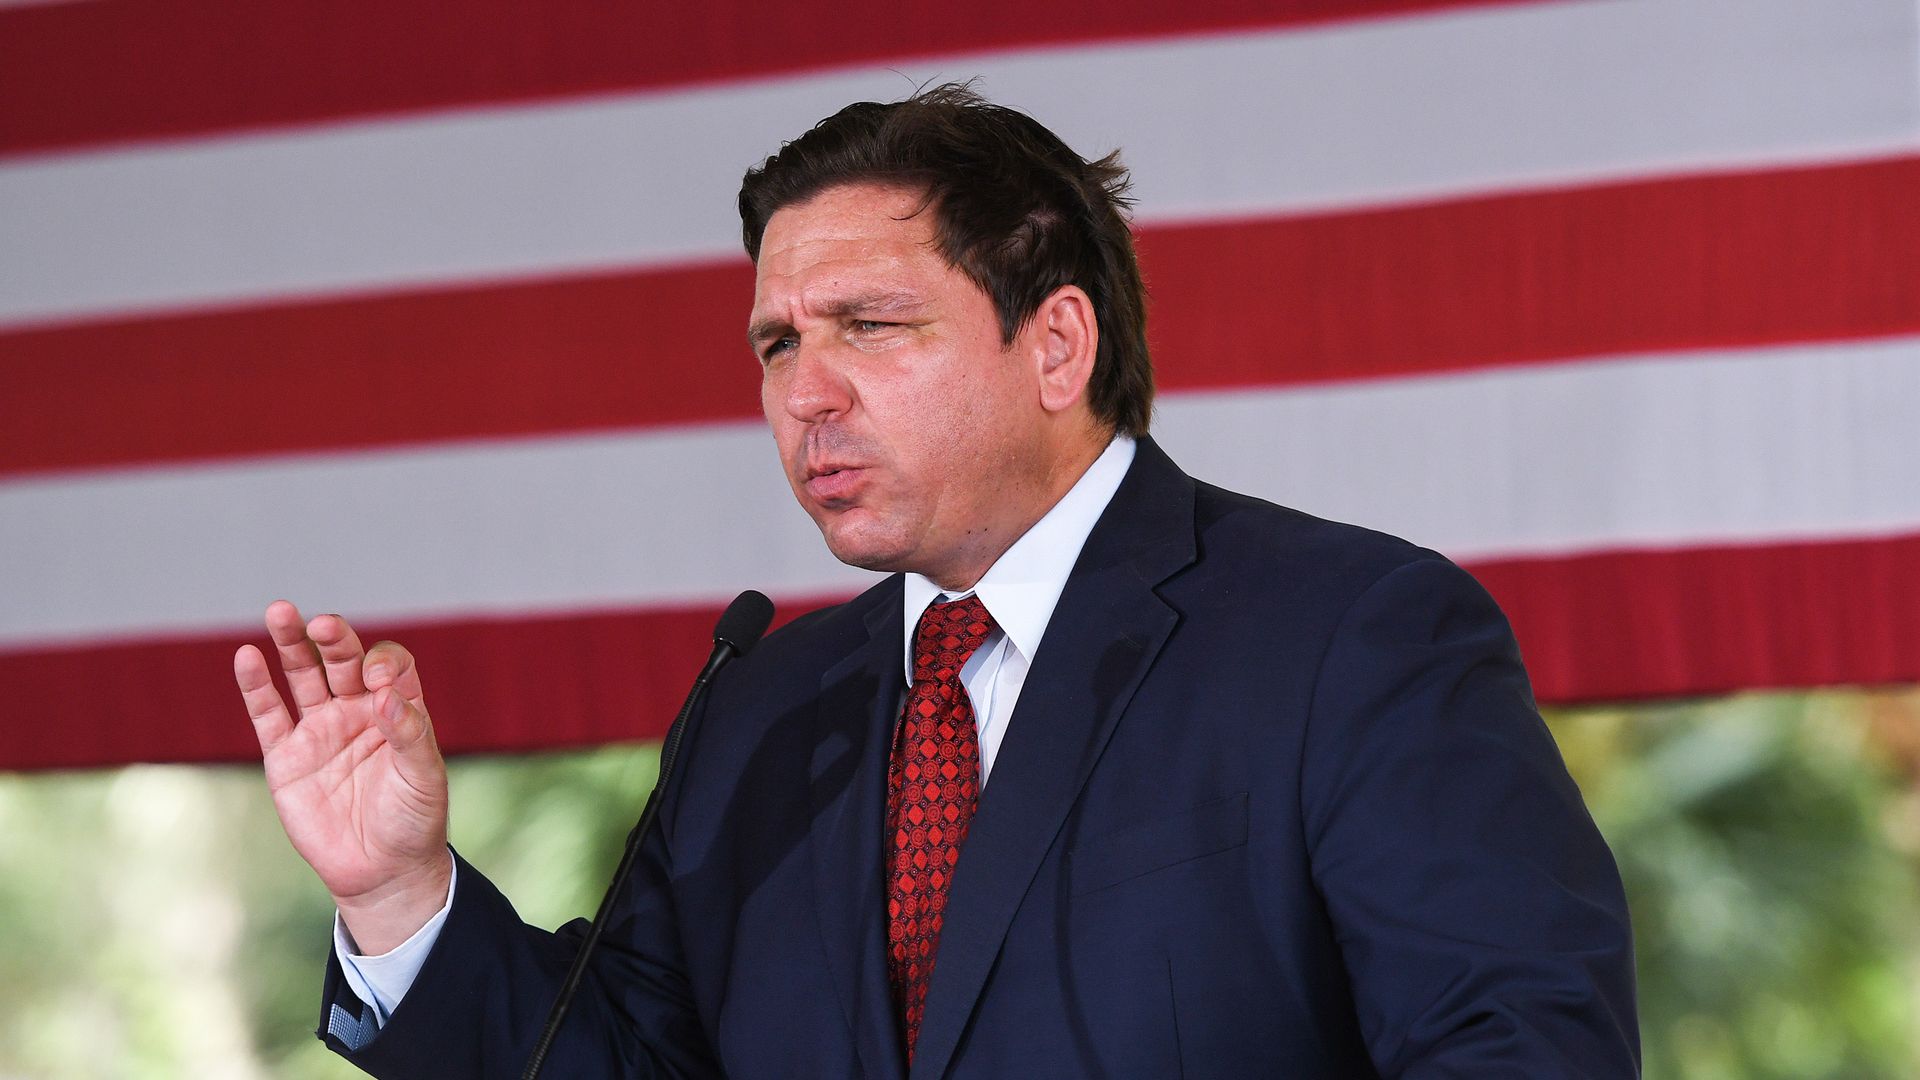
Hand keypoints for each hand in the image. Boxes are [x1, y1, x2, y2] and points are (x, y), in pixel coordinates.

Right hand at [236, 600, 452, 953]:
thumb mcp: (424, 778)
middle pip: (342, 660)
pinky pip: (268, 714)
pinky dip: (256, 685)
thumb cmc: (414, 820)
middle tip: (324, 626)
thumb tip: (385, 694)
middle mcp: (357, 711)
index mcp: (398, 709)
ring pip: (302, 676)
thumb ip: (410, 734)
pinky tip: (247, 656)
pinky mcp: (286, 756)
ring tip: (280, 612)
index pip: (389, 665)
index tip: (378, 680)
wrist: (383, 871)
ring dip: (291, 643)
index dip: (383, 663)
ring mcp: (319, 730)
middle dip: (334, 639)